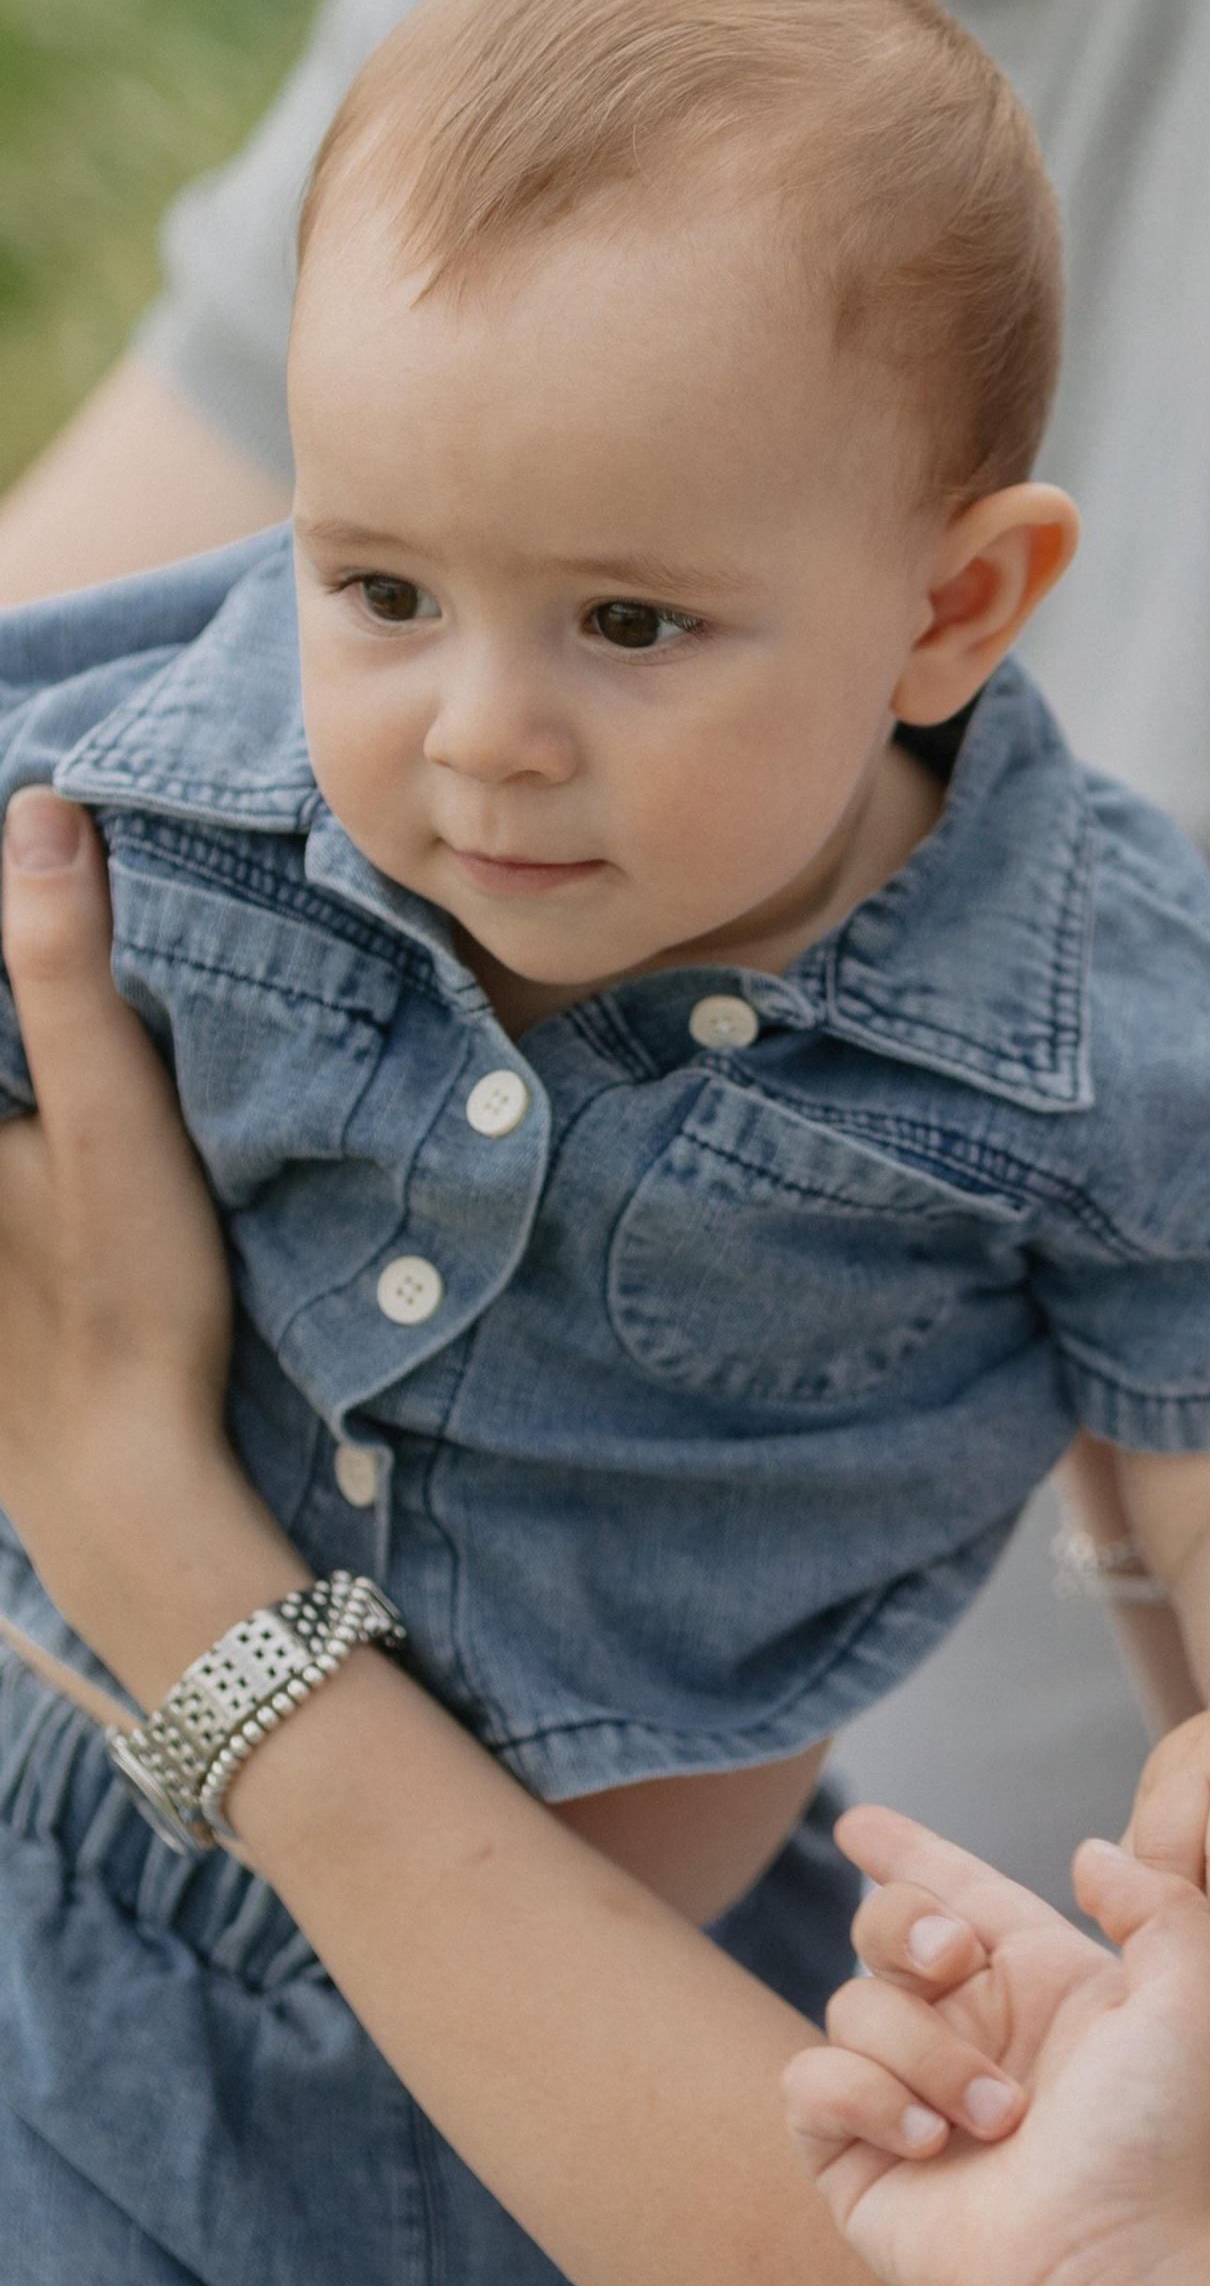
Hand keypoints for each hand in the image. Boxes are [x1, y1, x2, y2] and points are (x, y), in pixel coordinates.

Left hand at [0, 789, 294, 1691]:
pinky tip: (48, 1111)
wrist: (110, 1473)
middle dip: (16, 969)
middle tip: (53, 904)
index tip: (45, 853)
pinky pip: (5, 1140)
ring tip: (53, 984)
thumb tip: (38, 812)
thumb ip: (64, 964)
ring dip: (27, 1032)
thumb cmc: (122, 1292)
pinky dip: (25, 1103)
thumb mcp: (114, 1114)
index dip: (8, 910)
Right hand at [783, 1809, 1209, 2285]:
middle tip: (955, 1962)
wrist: (1107, 2266)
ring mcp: (903, 2093)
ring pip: (853, 2005)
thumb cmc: (1155, 2142)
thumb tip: (1085, 1855)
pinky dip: (865, 2097)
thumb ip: (1155, 1902)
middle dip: (906, 1922)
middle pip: (883, 1923)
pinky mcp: (852, 2157)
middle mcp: (963, 2029)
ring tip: (996, 2121)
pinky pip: (810, 2081)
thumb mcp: (1188, 1999)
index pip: (953, 1891)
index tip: (858, 1823)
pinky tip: (928, 2142)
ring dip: (928, 2053)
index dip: (905, 1851)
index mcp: (1030, 1981)